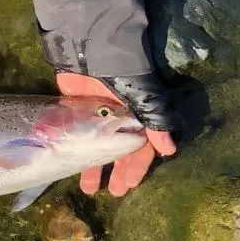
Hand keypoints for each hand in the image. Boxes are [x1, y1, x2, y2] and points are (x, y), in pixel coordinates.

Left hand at [56, 71, 177, 196]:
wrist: (88, 48)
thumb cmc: (120, 73)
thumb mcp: (142, 97)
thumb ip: (155, 122)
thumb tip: (169, 151)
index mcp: (136, 114)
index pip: (141, 146)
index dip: (137, 166)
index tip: (130, 185)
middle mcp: (117, 117)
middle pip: (119, 149)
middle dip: (117, 171)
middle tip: (114, 192)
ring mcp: (95, 114)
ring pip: (96, 146)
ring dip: (94, 167)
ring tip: (90, 189)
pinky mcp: (74, 109)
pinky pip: (76, 136)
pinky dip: (75, 150)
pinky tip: (70, 166)